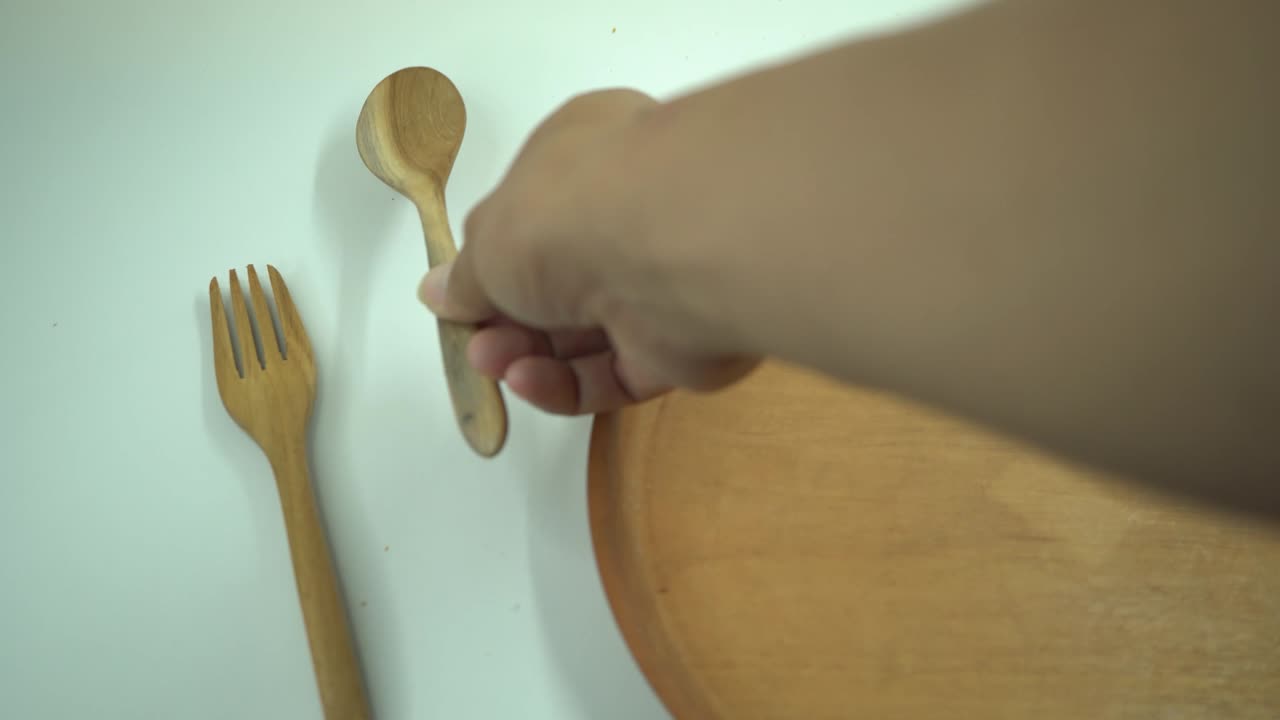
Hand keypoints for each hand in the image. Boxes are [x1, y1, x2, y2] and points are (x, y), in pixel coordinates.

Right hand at [418, 89, 757, 414]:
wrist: (668, 247)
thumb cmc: (568, 214)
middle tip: (474, 343)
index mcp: (587, 157)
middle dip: (507, 317)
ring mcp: (660, 280)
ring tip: (492, 362)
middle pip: (559, 281)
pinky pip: (616, 371)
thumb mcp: (489, 239)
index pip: (536, 211)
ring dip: (529, 352)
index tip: (457, 298)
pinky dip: (569, 383)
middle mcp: (630, 213)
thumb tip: (440, 293)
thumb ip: (466, 276)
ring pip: (585, 332)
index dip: (495, 258)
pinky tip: (527, 381)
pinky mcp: (680, 342)